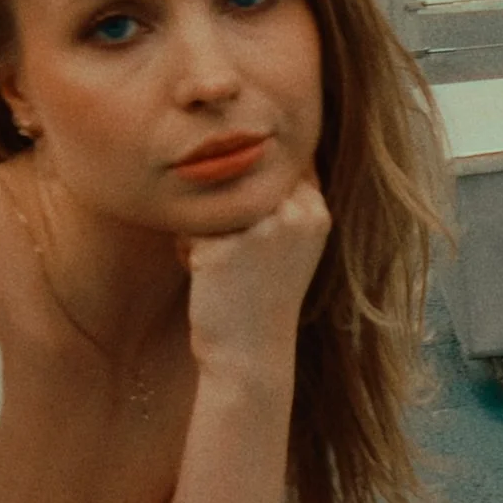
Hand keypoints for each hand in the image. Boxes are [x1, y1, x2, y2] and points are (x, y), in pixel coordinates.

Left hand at [180, 176, 330, 378]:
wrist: (250, 356)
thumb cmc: (262, 299)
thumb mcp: (293, 244)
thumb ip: (286, 200)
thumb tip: (255, 146)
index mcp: (315, 211)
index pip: (272, 170)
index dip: (252, 199)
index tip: (257, 242)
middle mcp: (294, 214)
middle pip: (236, 182)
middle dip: (226, 213)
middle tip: (240, 261)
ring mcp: (259, 230)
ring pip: (210, 202)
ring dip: (206, 232)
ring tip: (226, 269)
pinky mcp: (222, 248)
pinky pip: (187, 229)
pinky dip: (188, 252)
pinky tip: (210, 280)